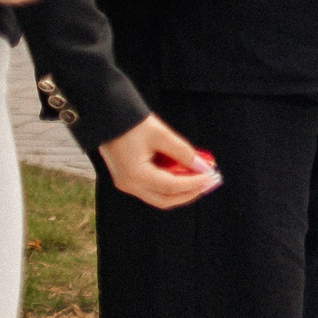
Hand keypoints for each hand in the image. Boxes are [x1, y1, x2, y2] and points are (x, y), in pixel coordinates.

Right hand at [98, 113, 219, 209]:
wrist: (106, 117)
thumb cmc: (131, 124)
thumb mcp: (161, 135)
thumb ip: (183, 151)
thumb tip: (202, 165)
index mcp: (135, 176)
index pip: (171, 187)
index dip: (193, 183)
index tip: (211, 176)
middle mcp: (129, 185)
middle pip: (165, 200)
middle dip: (189, 193)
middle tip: (209, 183)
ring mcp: (127, 184)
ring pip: (159, 197)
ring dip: (181, 190)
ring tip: (201, 178)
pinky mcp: (128, 179)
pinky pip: (153, 188)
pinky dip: (170, 184)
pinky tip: (185, 173)